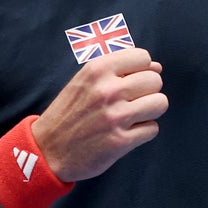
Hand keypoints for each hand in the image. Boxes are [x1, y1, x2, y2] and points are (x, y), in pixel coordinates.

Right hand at [31, 48, 166, 181]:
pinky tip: (126, 132)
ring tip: (132, 116)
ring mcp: (115, 116)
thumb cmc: (70, 112)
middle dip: (147, 91)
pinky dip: (143, 131)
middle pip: (155, 80)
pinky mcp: (120, 141)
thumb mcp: (86, 81)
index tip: (130, 81)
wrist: (48, 150)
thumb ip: (121, 70)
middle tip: (130, 102)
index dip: (141, 70)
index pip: (143, 57)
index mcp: (97, 69)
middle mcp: (107, 90)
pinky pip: (152, 128)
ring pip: (160, 103)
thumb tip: (157, 67)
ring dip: (149, 111)